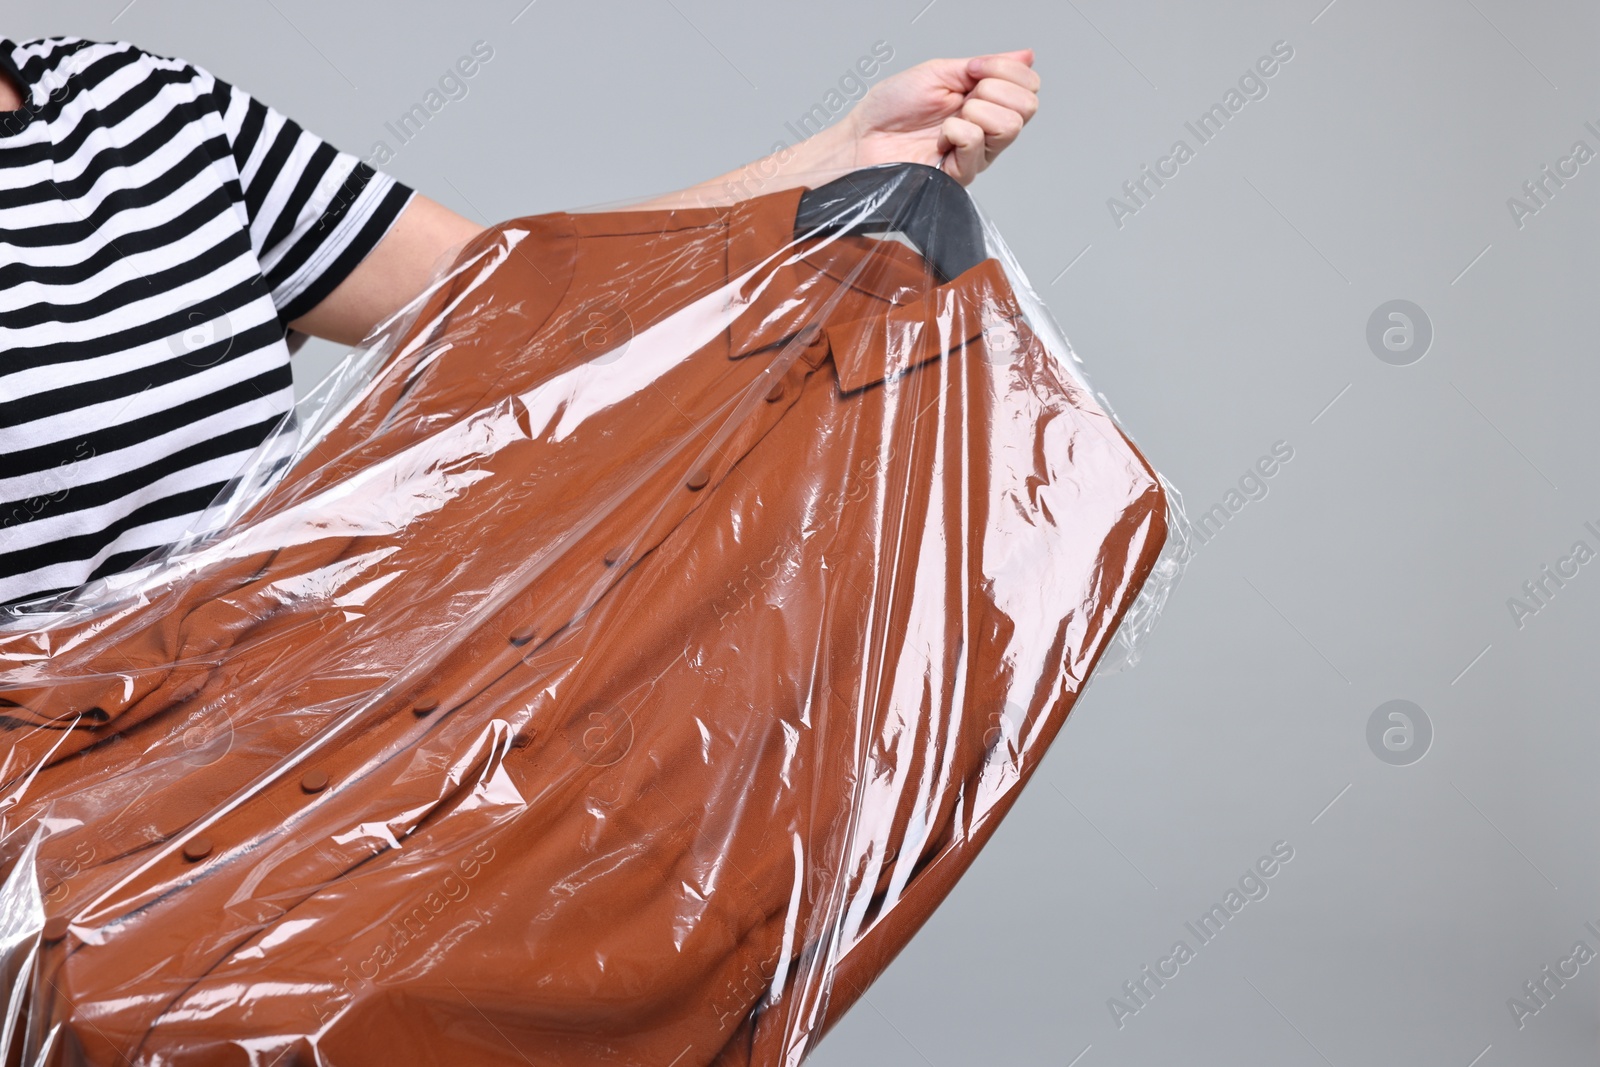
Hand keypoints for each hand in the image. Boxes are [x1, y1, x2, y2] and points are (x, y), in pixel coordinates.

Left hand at [837, 50, 1040, 184]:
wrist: (862, 139)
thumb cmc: (890, 108)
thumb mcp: (939, 72)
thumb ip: (984, 66)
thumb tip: (1026, 55)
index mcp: (984, 101)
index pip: (1029, 86)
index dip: (1007, 70)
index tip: (973, 70)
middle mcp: (986, 129)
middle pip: (1027, 107)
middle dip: (993, 90)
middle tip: (961, 98)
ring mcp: (976, 154)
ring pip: (1011, 127)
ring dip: (976, 112)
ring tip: (947, 120)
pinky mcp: (961, 174)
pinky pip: (977, 145)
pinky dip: (957, 131)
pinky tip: (940, 138)